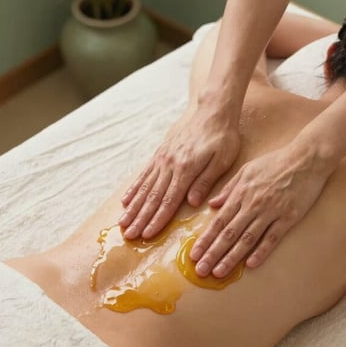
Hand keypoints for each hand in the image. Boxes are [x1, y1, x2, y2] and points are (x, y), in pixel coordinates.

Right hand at [120, 105, 240, 238]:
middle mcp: (169, 165)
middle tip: (128, 235)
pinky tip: (126, 201)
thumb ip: (205, 181)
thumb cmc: (222, 137)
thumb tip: (193, 202)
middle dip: (140, 219)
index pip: (169, 200)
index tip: (147, 235)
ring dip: (133, 208)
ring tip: (122, 223)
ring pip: (145, 188)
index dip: (157, 219)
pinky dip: (134, 189)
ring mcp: (162, 159)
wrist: (212, 110)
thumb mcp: (222, 159)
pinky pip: (144, 175)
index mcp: (186, 169)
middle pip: (152, 197)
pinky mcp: (160, 154)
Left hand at [190, 146, 332, 277]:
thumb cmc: (276, 162)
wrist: (307, 158)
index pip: (219, 221)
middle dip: (213, 253)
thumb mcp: (247, 170)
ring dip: (231, 257)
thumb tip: (212, 204)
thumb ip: (229, 188)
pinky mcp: (288, 217)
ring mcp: (271, 212)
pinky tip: (250, 265)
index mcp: (241, 193)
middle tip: (201, 270)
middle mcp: (252, 204)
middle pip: (229, 233)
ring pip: (247, 239)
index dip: (205, 239)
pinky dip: (261, 251)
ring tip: (219, 272)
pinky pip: (272, 238)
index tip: (194, 254)